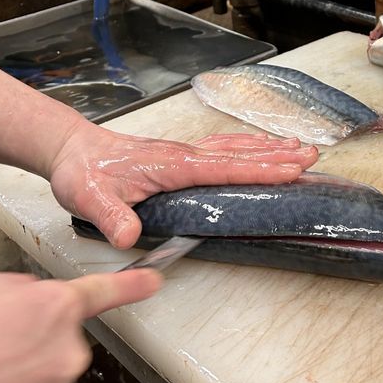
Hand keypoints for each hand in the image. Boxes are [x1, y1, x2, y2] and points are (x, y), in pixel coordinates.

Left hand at [48, 126, 318, 247]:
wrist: (71, 149)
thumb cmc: (83, 172)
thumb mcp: (90, 197)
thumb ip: (112, 216)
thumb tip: (129, 235)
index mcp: (171, 164)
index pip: (224, 168)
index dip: (259, 170)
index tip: (290, 170)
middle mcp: (183, 154)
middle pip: (239, 154)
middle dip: (276, 156)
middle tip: (312, 155)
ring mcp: (182, 153)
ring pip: (234, 148)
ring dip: (266, 148)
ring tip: (299, 146)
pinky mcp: (179, 156)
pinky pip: (221, 149)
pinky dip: (246, 147)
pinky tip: (258, 147)